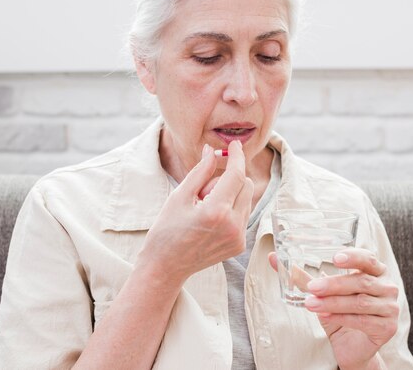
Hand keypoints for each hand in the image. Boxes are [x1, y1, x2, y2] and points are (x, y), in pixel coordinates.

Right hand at [138, 140, 253, 284]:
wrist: (166, 266)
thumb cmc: (167, 230)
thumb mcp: (179, 196)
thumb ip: (200, 171)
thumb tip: (212, 151)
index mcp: (216, 211)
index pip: (237, 175)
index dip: (237, 156)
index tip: (234, 145)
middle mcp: (232, 225)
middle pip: (246, 184)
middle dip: (230, 178)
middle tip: (203, 189)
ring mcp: (238, 237)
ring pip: (247, 199)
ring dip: (231, 194)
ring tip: (205, 207)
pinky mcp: (240, 245)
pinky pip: (244, 214)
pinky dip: (232, 208)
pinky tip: (211, 219)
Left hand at [269, 248, 398, 369]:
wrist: (352, 347)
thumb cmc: (339, 313)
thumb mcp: (321, 293)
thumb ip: (301, 276)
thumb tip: (273, 257)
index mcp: (375, 271)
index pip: (368, 258)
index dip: (353, 256)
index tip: (334, 258)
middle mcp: (387, 286)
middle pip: (361, 281)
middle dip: (334, 284)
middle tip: (312, 287)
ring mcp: (390, 307)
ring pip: (360, 301)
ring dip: (333, 302)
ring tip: (311, 303)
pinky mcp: (387, 327)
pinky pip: (363, 320)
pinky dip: (342, 316)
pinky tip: (325, 315)